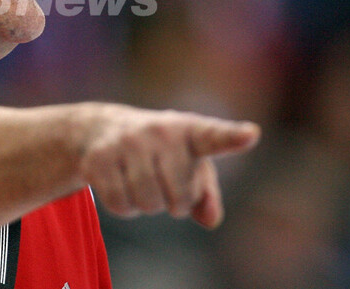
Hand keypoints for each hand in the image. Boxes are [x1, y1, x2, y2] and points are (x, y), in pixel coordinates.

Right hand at [79, 104, 259, 227]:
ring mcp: (125, 142)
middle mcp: (157, 131)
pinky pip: (121, 205)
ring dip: (147, 205)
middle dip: (174, 203)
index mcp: (188, 130)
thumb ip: (206, 195)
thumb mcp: (189, 166)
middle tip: (164, 183)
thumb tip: (210, 219)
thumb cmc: (161, 151)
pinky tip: (120, 184)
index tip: (251, 135)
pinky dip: (124, 206)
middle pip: (178, 198)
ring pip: (147, 203)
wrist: (102, 128)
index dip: (232, 137)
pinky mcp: (98, 158)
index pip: (213, 136)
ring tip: (141, 181)